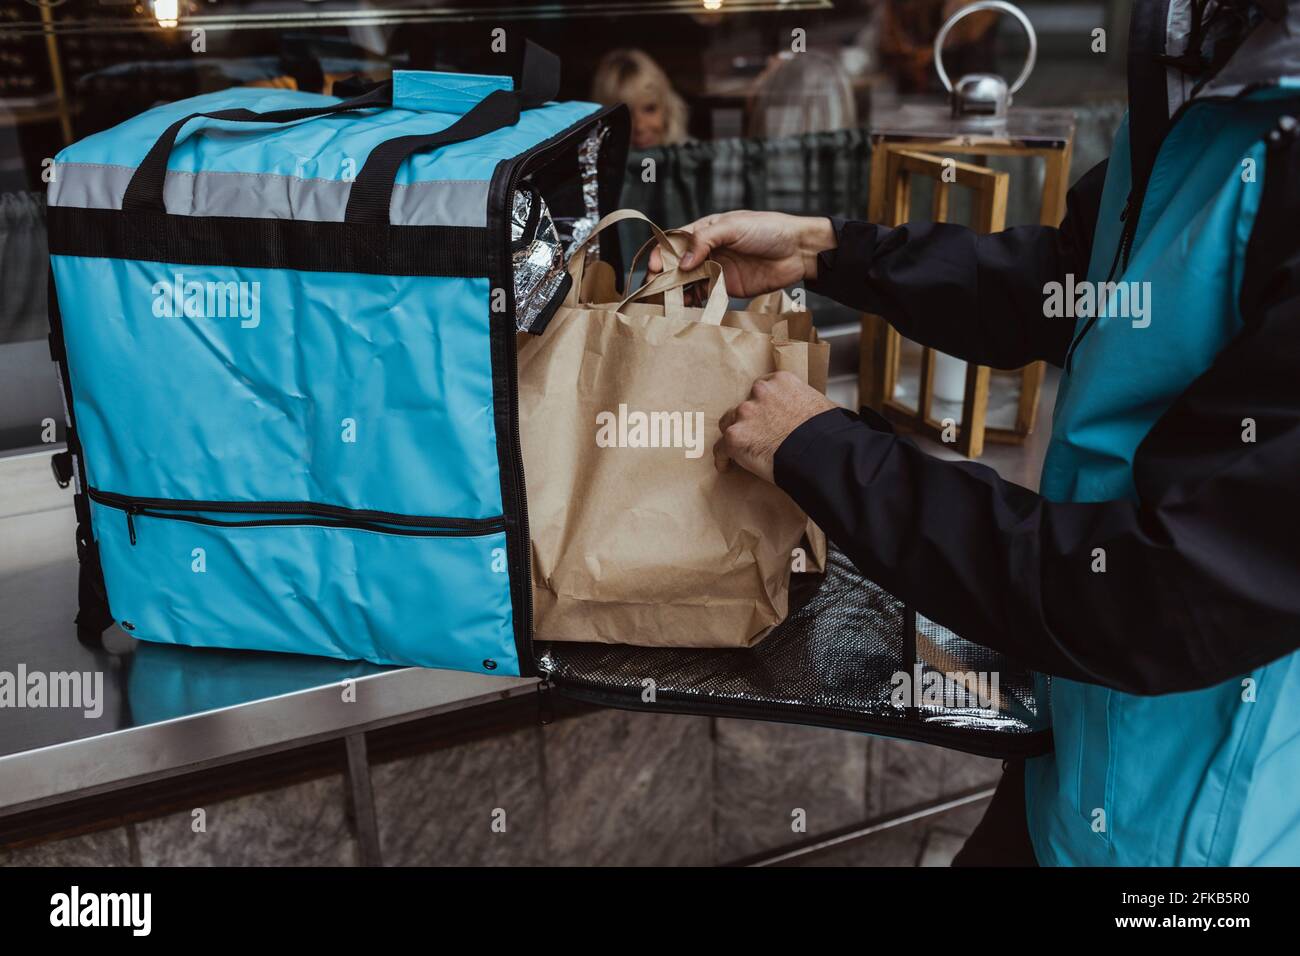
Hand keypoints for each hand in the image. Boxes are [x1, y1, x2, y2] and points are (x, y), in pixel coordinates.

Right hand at [648, 211, 835, 298]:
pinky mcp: (725, 287)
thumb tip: (682, 262)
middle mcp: (707, 250)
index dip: (661, 254)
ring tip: (667, 303)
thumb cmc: (768, 230)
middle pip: (677, 264)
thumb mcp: (734, 227)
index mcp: (705, 230)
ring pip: (687, 282)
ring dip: (676, 292)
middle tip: (654, 291)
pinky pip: (704, 295)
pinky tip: (687, 307)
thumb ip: (705, 240)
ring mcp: (715, 269)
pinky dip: (693, 302)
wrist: (797, 251)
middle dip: (663, 277)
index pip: (674, 241)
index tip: (653, 268)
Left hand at [715, 371, 836, 482]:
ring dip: (737, 435)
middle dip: (750, 420)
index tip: (765, 415)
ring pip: (729, 423)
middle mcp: (760, 392)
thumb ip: (808, 404)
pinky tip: (726, 466)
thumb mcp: (824, 405)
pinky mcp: (736, 437)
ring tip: (741, 451)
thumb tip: (815, 416)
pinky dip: (723, 458)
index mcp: (782, 381)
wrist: (821, 452)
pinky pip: (721, 448)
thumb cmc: (829, 433)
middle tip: (757, 435)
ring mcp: (746, 413)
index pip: (764, 388)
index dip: (764, 404)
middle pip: (745, 405)